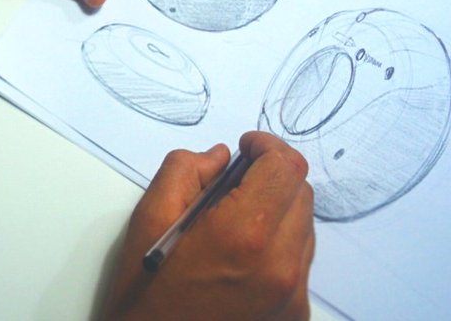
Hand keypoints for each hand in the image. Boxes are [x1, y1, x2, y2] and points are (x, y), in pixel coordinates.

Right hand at [102, 132, 314, 320]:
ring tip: (236, 221)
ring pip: (305, 226)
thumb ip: (185, 170)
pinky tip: (243, 255)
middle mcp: (279, 265)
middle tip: (237, 182)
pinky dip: (279, 245)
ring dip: (278, 210)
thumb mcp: (149, 217)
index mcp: (242, 234)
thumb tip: (221, 158)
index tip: (247, 147)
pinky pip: (300, 261)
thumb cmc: (145, 291)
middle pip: (301, 193)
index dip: (267, 145)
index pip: (285, 167)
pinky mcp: (294, 313)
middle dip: (272, 176)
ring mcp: (292, 294)